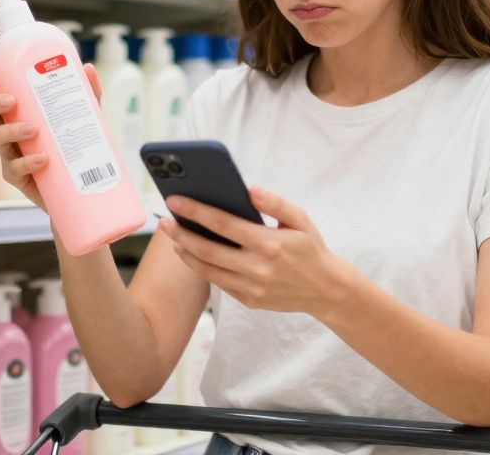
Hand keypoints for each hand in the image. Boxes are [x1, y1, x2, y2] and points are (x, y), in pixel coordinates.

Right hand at [0, 64, 102, 211]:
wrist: (80, 188)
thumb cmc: (74, 146)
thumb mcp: (84, 117)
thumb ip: (86, 94)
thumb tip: (87, 68)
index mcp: (19, 114)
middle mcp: (10, 133)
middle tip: (11, 101)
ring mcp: (11, 155)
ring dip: (11, 131)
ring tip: (33, 130)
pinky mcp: (19, 177)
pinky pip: (15, 169)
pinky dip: (28, 162)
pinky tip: (42, 159)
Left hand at [159, 187, 356, 316]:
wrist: (326, 290)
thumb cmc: (310, 248)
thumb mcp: (300, 219)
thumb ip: (274, 203)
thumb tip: (249, 189)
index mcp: (269, 243)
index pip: (223, 223)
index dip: (195, 211)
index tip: (174, 200)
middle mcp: (258, 267)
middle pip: (207, 250)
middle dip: (181, 233)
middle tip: (163, 221)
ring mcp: (252, 287)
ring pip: (207, 270)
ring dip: (186, 253)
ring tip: (174, 237)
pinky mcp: (249, 301)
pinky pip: (218, 283)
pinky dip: (201, 268)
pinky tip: (192, 254)